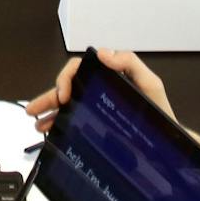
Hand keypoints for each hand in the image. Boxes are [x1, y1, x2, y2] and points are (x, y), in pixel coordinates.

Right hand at [28, 50, 172, 133]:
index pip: (79, 69)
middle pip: (67, 88)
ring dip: (48, 111)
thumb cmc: (160, 113)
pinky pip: (72, 121)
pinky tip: (47, 132)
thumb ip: (130, 63)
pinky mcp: (95, 125)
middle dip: (48, 97)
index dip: (66, 78)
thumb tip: (103, 53)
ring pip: (66, 105)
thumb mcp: (150, 84)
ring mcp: (96, 107)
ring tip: (36, 123)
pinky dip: (56, 124)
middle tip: (33, 110)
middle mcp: (98, 90)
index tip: (62, 94)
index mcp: (108, 77)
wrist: (166, 147)